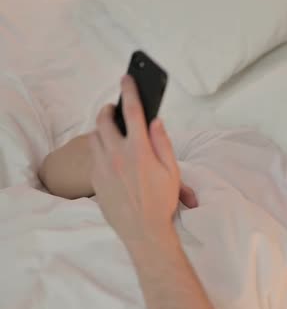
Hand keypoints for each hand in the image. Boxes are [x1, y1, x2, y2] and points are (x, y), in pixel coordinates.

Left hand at [89, 75, 188, 243]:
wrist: (143, 230)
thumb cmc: (161, 201)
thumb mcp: (172, 171)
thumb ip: (162, 142)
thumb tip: (155, 121)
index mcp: (139, 150)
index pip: (133, 111)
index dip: (130, 90)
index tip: (127, 78)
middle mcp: (117, 155)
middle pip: (104, 120)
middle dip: (109, 110)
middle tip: (115, 110)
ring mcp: (102, 167)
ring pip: (94, 137)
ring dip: (102, 130)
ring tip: (113, 133)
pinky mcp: (94, 179)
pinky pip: (93, 156)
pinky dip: (100, 150)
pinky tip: (112, 157)